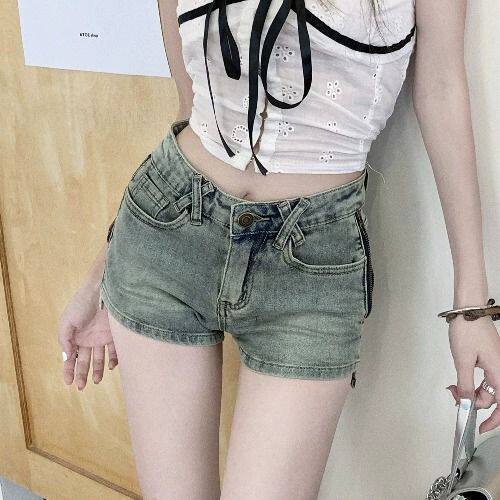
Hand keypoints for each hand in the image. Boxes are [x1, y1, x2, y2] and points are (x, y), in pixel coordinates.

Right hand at [58, 280, 117, 389]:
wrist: (102, 290)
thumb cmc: (81, 303)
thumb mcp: (67, 321)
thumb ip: (65, 340)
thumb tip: (66, 357)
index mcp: (73, 336)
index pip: (69, 357)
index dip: (68, 370)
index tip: (68, 383)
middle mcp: (87, 339)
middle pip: (83, 360)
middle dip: (82, 374)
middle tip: (82, 387)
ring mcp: (101, 337)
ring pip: (99, 358)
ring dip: (97, 370)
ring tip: (96, 381)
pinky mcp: (114, 334)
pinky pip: (114, 350)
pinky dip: (113, 359)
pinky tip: (111, 366)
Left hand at [446, 315, 499, 433]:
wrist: (468, 310)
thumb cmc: (467, 332)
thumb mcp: (462, 361)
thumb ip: (465, 385)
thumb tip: (466, 404)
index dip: (494, 420)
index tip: (480, 428)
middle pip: (492, 397)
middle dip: (473, 401)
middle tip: (454, 396)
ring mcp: (496, 364)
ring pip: (486, 387)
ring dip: (469, 391)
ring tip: (452, 387)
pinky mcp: (489, 358)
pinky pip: (483, 377)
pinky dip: (470, 381)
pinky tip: (458, 379)